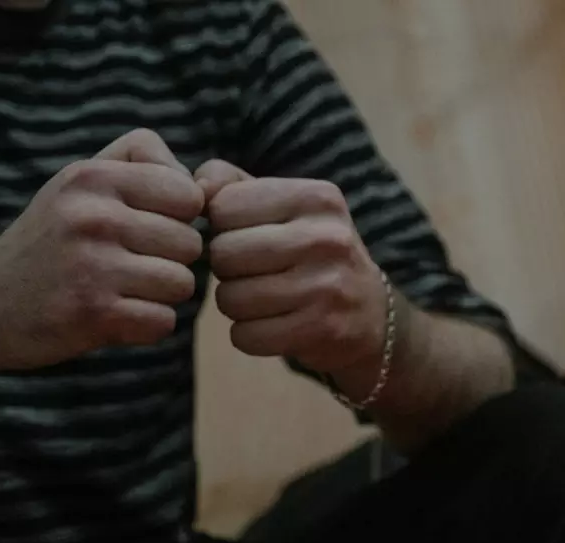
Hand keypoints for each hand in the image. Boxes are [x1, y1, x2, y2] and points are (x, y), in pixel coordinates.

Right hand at [0, 129, 204, 370]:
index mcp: (94, 178)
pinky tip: (116, 315)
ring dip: (162, 294)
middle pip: (192, 244)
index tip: (152, 227)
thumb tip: (211, 185)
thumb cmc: (56, 238)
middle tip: (131, 264)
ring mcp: (93, 267)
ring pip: (183, 284)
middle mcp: (93, 217)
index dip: (181, 217)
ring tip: (123, 288)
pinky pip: (164, 322)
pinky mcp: (93, 315)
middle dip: (171, 259)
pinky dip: (147, 325)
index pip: (190, 196)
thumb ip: (146, 164)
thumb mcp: (85, 180)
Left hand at [194, 160, 388, 374]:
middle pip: (224, 254)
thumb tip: (196, 190)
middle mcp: (326, 237)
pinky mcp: (321, 329)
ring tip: (263, 298)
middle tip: (251, 273)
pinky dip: (248, 336)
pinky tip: (273, 325)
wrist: (369, 312)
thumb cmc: (310, 251)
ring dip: (235, 304)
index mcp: (316, 197)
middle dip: (226, 269)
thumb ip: (231, 184)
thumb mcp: (283, 205)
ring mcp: (327, 286)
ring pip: (230, 298)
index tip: (247, 237)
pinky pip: (246, 336)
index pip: (225, 206)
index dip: (222, 226)